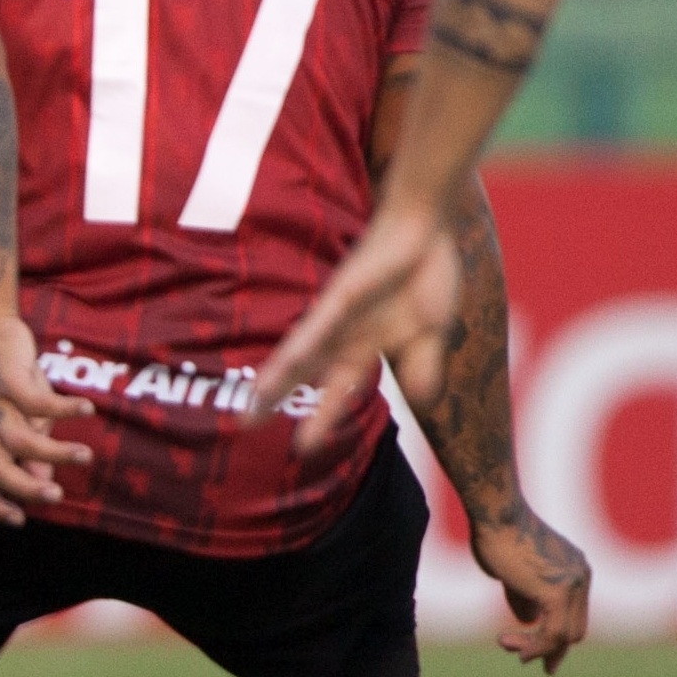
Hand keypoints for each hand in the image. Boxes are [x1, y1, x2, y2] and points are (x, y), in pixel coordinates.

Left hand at [0, 313, 93, 523]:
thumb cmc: (11, 383)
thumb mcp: (23, 421)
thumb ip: (32, 453)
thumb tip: (44, 483)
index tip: (20, 521)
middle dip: (23, 489)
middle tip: (57, 496)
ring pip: (18, 438)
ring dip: (53, 452)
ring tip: (85, 455)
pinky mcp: (6, 378)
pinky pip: (33, 400)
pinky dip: (61, 409)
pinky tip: (86, 409)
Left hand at [262, 196, 457, 460]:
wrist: (429, 227)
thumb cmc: (426, 274)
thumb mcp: (431, 334)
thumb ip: (424, 367)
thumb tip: (420, 400)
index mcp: (366, 345)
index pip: (338, 389)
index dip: (322, 417)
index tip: (303, 450)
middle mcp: (344, 332)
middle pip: (304, 373)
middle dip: (276, 398)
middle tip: (245, 426)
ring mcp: (340, 312)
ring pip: (302, 351)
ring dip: (279, 376)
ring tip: (254, 403)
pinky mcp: (343, 292)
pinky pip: (322, 320)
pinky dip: (308, 340)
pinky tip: (291, 359)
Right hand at [469, 507, 591, 672]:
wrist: (495, 513)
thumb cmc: (496, 533)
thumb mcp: (511, 570)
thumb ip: (523, 594)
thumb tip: (528, 620)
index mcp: (575, 568)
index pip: (572, 613)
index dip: (555, 636)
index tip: (538, 655)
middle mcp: (581, 576)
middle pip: (574, 628)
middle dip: (550, 648)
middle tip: (525, 661)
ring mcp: (574, 585)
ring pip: (563, 635)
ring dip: (535, 648)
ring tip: (504, 644)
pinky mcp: (558, 593)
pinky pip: (552, 633)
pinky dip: (534, 645)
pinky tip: (511, 645)